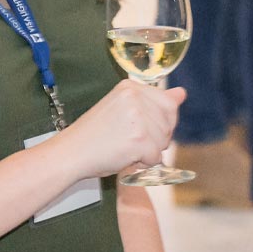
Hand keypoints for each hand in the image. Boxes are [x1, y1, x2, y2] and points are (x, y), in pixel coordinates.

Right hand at [51, 80, 185, 179]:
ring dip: (148, 151)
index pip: (169, 104)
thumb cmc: (95, 134)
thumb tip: (182, 93)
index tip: (137, 127)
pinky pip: (156, 158)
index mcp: (132, 87)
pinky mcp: (139, 140)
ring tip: (123, 147)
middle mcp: (136, 98)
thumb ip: (154, 101)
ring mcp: (139, 118)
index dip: (160, 122)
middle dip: (155, 138)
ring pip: (164, 142)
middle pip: (169, 124)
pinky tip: (124, 157)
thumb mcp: (124, 109)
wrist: (70, 153)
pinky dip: (143, 163)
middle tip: (127, 140)